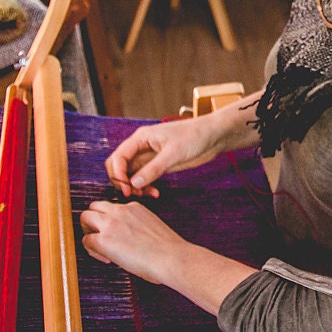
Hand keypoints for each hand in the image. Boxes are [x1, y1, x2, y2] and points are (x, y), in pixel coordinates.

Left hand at [80, 197, 183, 284]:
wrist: (170, 257)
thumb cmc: (166, 249)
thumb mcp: (151, 227)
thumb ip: (136, 227)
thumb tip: (129, 239)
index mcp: (134, 207)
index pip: (112, 207)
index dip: (109, 221)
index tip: (116, 236)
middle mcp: (121, 210)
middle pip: (94, 206)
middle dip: (92, 221)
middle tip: (99, 238)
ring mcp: (111, 223)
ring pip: (85, 217)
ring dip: (87, 231)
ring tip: (97, 248)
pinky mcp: (105, 239)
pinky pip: (87, 240)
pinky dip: (91, 250)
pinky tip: (105, 259)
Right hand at [105, 94, 258, 195]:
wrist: (213, 136)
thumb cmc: (194, 136)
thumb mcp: (173, 153)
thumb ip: (153, 169)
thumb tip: (133, 184)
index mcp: (141, 138)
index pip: (118, 157)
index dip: (118, 175)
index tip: (127, 190)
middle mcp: (142, 146)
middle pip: (120, 166)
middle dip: (123, 182)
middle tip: (134, 195)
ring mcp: (150, 156)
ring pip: (131, 174)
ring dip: (135, 187)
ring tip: (148, 195)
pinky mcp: (159, 165)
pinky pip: (144, 178)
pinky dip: (145, 187)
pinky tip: (155, 193)